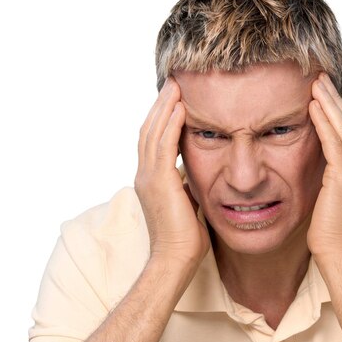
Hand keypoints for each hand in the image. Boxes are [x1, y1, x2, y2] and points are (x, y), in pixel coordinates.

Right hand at [135, 77, 209, 266]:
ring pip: (153, 132)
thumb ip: (187, 185)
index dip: (162, 118)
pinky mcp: (158, 182)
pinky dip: (170, 124)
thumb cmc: (186, 237)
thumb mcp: (187, 202)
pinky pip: (163, 145)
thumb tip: (196, 174)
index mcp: (150, 180)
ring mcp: (148, 178)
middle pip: (149, 130)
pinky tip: (180, 107)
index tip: (175, 100)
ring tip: (176, 86)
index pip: (153, 141)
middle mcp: (144, 175)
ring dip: (165, 107)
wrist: (176, 258)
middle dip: (161, 105)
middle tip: (173, 83)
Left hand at [307, 72, 341, 260]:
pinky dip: (324, 122)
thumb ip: (330, 179)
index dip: (339, 113)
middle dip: (335, 100)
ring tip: (315, 83)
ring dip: (329, 103)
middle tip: (321, 78)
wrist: (339, 252)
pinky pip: (334, 142)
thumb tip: (320, 170)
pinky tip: (313, 106)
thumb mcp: (332, 199)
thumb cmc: (331, 232)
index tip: (326, 94)